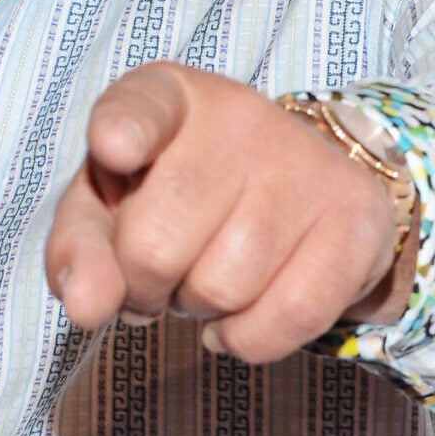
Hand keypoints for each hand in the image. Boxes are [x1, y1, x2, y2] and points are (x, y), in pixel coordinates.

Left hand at [44, 61, 414, 362]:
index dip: (123, 132)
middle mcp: (239, 116)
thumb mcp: (108, 207)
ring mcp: (303, 161)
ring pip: (221, 288)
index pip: (139, 108)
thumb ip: (78, 252)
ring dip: (200, 309)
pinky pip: (288, 317)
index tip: (114, 147)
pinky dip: (250, 339)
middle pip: (154, 244)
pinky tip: (241, 313)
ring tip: (208, 275)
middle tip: (161, 270)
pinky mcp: (355, 214)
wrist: (295, 186)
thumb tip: (87, 305)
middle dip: (144, 284)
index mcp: (167, 96)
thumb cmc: (177, 197)